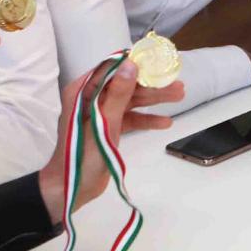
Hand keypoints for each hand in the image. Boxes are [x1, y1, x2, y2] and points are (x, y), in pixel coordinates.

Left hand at [37, 59, 185, 224]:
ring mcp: (100, 114)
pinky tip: (165, 122)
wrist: (71, 188)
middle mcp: (91, 98)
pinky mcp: (107, 128)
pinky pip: (129, 118)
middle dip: (151, 86)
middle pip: (126, 85)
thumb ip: (118, 94)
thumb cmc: (83, 155)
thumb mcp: (104, 122)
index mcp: (83, 91)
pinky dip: (145, 119)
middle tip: (178, 85)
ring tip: (180, 97)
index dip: (135, 65)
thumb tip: (131, 65)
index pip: (112, 69)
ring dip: (153, 101)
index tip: (159, 63)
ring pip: (130, 101)